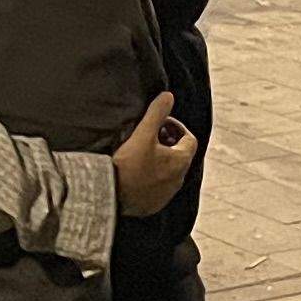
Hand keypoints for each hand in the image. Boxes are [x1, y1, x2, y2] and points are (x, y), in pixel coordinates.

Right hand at [110, 94, 197, 216]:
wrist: (110, 195)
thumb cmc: (127, 165)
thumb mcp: (142, 134)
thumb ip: (156, 113)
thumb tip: (168, 96)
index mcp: (180, 161)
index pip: (189, 139)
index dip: (176, 127)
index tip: (159, 125)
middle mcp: (179, 180)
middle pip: (180, 155)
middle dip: (168, 143)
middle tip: (150, 136)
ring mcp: (167, 194)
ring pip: (170, 172)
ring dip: (161, 160)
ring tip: (141, 153)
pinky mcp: (154, 204)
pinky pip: (159, 187)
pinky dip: (153, 177)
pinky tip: (136, 172)